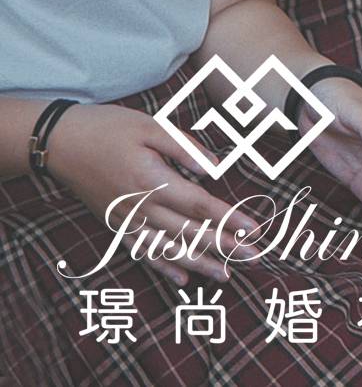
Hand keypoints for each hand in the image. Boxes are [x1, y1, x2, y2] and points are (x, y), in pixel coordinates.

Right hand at [40, 102, 245, 281]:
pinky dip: (163, 267)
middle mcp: (140, 208)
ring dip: (199, 264)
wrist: (60, 144)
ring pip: (168, 249)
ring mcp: (126, 220)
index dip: (230, 220)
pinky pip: (142, 252)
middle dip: (224, 247)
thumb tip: (215, 167)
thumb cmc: (109, 128)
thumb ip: (186, 148)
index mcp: (153, 182)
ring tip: (226, 276)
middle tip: (255, 258)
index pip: (200, 206)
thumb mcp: (151, 127)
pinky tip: (182, 280)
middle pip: (189, 233)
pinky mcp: (115, 224)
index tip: (255, 231)